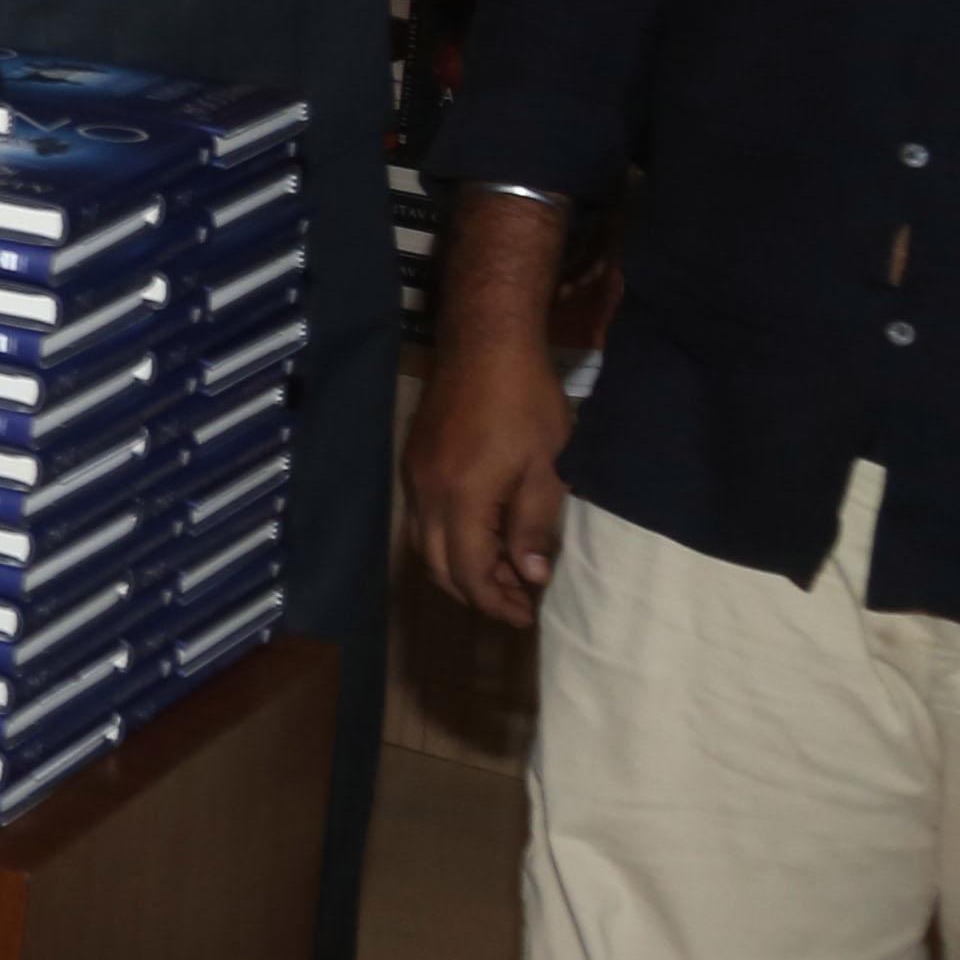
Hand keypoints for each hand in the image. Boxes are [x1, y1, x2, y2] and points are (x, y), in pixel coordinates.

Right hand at [404, 320, 576, 624]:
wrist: (485, 345)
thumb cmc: (525, 403)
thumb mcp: (546, 468)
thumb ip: (534, 526)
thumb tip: (529, 576)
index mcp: (461, 499)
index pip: (468, 573)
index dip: (495, 601)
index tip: (526, 614)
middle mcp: (427, 494)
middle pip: (439, 567)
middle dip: (477, 592)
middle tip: (517, 599)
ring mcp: (414, 477)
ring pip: (424, 545)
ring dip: (459, 568)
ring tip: (501, 570)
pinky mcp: (414, 461)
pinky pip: (421, 518)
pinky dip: (447, 540)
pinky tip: (479, 533)